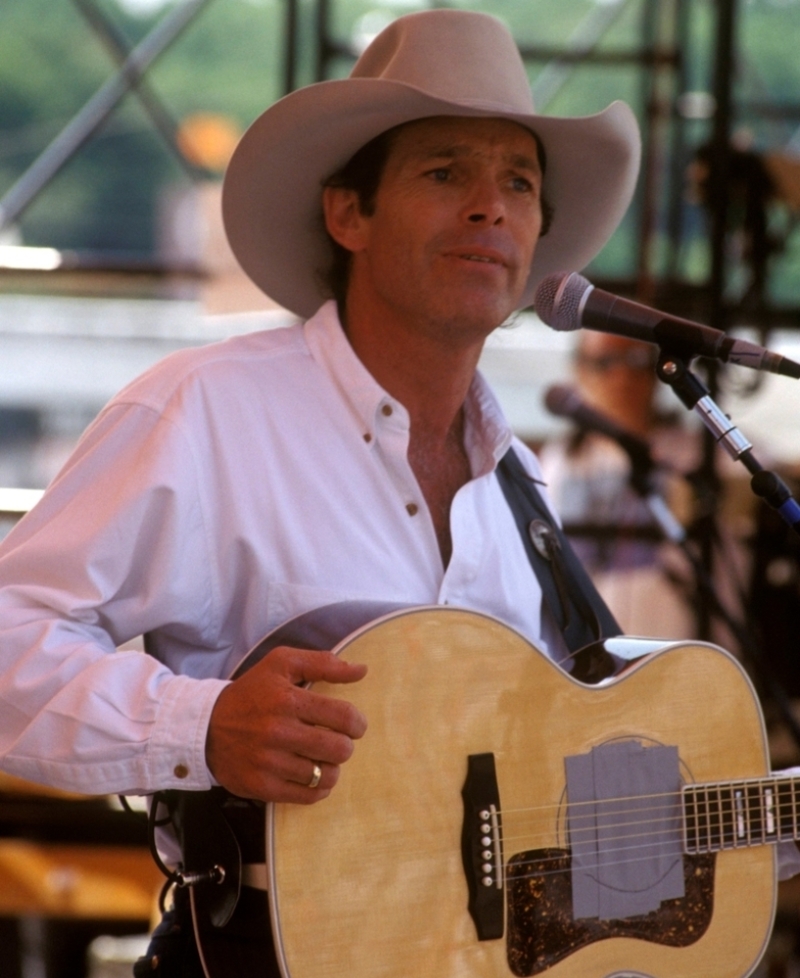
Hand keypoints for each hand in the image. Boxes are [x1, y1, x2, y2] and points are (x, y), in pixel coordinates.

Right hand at [205, 646, 367, 803]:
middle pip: (339, 749)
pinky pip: (308, 796)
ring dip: (331, 767)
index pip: (343, 716)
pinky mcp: (262, 786)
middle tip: (335, 741)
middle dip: (344, 746)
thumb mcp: (281, 664)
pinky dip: (318, 788)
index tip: (353, 725)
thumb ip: (323, 663)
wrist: (206, 727)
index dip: (357, 723)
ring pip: (326, 775)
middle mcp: (278, 732)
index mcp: (287, 699)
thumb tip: (362, 670)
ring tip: (321, 758)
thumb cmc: (252, 692)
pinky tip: (312, 775)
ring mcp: (269, 762)